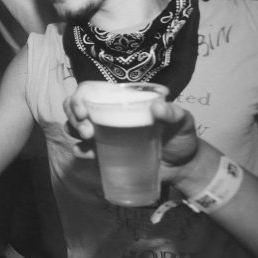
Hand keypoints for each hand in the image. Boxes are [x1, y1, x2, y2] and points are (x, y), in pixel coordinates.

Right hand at [63, 81, 200, 177]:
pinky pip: (83, 151)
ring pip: (74, 128)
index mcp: (121, 100)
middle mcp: (107, 114)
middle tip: (88, 132)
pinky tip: (88, 154)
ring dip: (73, 132)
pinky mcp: (104, 155)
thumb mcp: (182, 121)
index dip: (78, 98)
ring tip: (88, 140)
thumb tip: (157, 107)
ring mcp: (104, 135)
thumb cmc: (181, 137)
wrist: (183, 166)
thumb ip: (173, 113)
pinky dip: (80, 152)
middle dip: (73, 118)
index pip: (89, 91)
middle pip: (75, 108)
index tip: (83, 112)